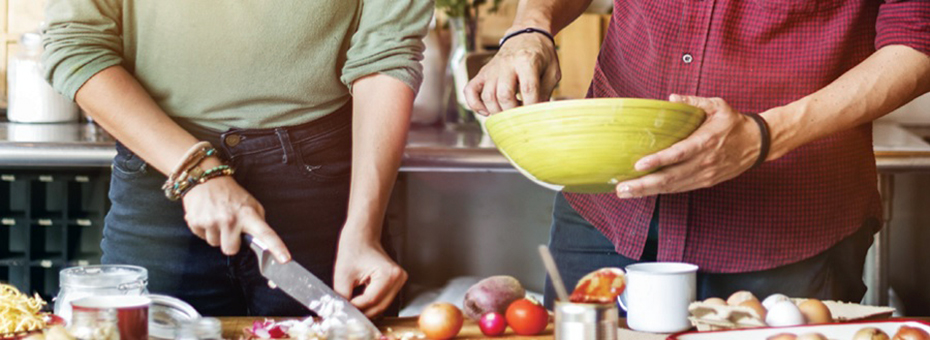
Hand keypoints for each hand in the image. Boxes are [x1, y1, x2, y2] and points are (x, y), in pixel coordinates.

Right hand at [182, 176, 290, 262]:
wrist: (205, 178)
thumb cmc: (230, 193)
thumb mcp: (250, 204)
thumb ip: (257, 222)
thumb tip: (262, 241)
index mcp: (248, 214)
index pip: (265, 234)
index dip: (276, 248)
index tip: (285, 259)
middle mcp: (230, 219)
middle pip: (231, 250)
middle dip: (230, 242)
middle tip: (229, 227)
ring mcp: (212, 221)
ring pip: (215, 244)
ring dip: (216, 234)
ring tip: (216, 217)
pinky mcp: (195, 222)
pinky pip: (202, 237)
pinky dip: (204, 230)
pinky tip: (206, 216)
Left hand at [333, 233, 406, 317]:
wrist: (361, 237)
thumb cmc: (354, 248)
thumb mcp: (343, 275)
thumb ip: (343, 297)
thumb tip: (343, 312)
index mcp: (389, 274)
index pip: (371, 300)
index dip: (356, 308)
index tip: (343, 309)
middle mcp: (398, 279)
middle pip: (379, 307)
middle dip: (362, 311)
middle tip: (346, 312)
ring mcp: (399, 282)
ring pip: (381, 306)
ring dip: (366, 310)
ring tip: (352, 306)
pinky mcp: (395, 284)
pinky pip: (382, 301)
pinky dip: (370, 305)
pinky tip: (360, 302)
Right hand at [464, 30, 559, 114]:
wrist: (526, 35)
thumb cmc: (541, 55)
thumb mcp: (552, 71)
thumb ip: (546, 91)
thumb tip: (537, 113)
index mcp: (527, 60)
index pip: (528, 89)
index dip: (531, 106)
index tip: (534, 115)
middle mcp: (507, 64)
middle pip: (504, 94)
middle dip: (513, 112)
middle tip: (521, 115)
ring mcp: (492, 68)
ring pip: (488, 96)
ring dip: (497, 111)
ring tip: (508, 114)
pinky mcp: (483, 73)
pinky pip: (470, 90)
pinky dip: (475, 104)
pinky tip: (486, 111)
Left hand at [615, 95, 763, 197]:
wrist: (758, 143)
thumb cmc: (734, 123)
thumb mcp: (716, 105)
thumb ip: (693, 101)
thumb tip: (671, 98)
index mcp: (706, 142)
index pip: (679, 154)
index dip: (658, 161)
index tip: (638, 165)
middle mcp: (704, 162)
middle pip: (670, 177)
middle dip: (643, 184)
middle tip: (621, 188)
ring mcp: (704, 175)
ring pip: (672, 187)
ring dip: (647, 191)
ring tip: (625, 192)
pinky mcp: (704, 182)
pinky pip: (679, 188)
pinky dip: (660, 191)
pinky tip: (643, 191)